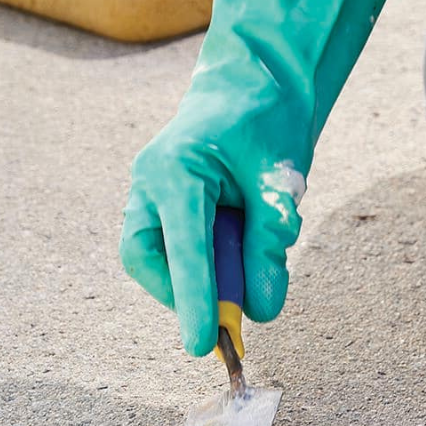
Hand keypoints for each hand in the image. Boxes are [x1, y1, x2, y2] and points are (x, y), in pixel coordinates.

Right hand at [117, 0, 387, 356]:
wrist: (254, 80)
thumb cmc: (266, 120)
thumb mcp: (279, 179)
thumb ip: (268, 242)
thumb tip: (262, 307)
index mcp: (176, 167)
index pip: (184, 248)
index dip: (193, 300)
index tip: (202, 344)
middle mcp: (150, 182)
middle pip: (145, 257)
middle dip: (181, 291)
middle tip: (224, 311)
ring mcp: (147, 192)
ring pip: (151, 256)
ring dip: (194, 275)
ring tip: (243, 265)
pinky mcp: (157, 203)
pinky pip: (169, 247)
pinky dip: (200, 261)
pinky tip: (234, 244)